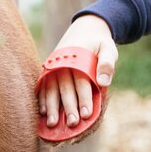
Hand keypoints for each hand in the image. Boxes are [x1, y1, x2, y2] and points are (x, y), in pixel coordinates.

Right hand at [39, 15, 117, 129]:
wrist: (85, 27)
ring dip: (51, 106)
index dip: (84, 98)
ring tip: (53, 123)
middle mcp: (63, 60)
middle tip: (72, 124)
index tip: (87, 114)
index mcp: (78, 56)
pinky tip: (41, 112)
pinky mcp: (49, 68)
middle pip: (65, 87)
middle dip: (68, 106)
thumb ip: (107, 63)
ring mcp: (54, 64)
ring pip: (51, 87)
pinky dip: (42, 98)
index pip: (82, 81)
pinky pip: (43, 84)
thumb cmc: (99, 42)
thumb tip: (104, 82)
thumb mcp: (108, 47)